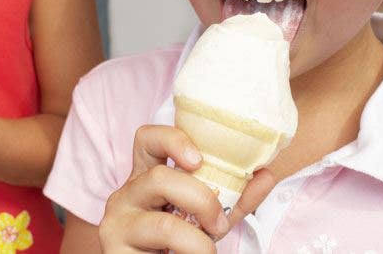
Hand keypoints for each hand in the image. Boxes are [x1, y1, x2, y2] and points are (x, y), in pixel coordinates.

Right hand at [98, 125, 274, 253]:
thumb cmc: (178, 244)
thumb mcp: (206, 218)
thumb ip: (232, 199)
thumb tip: (266, 175)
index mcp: (146, 177)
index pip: (146, 139)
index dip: (172, 140)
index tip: (198, 160)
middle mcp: (127, 194)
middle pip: (158, 178)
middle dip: (201, 201)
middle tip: (217, 224)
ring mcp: (118, 223)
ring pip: (162, 223)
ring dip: (198, 241)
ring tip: (207, 252)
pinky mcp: (115, 250)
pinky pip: (160, 250)